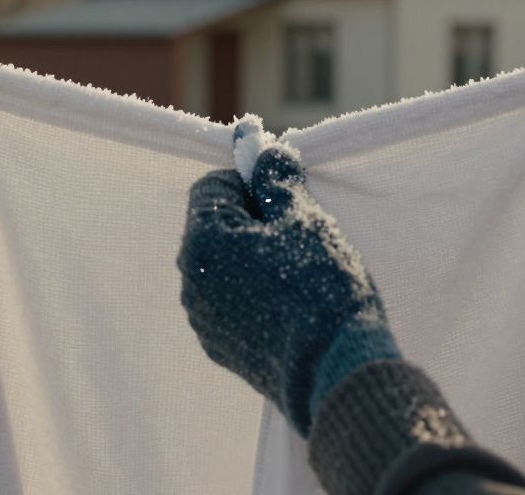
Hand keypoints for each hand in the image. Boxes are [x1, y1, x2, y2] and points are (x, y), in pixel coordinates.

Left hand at [178, 147, 399, 435]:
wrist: (335, 371)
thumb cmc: (320, 286)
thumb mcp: (304, 219)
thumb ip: (277, 180)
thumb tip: (264, 153)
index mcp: (202, 243)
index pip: (210, 187)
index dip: (249, 183)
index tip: (285, 198)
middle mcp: (189, 282)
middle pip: (214, 228)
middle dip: (251, 221)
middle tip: (297, 235)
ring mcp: (203, 320)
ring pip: (223, 267)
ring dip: (252, 259)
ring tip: (299, 275)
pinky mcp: (220, 349)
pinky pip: (230, 304)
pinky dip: (254, 295)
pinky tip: (292, 306)